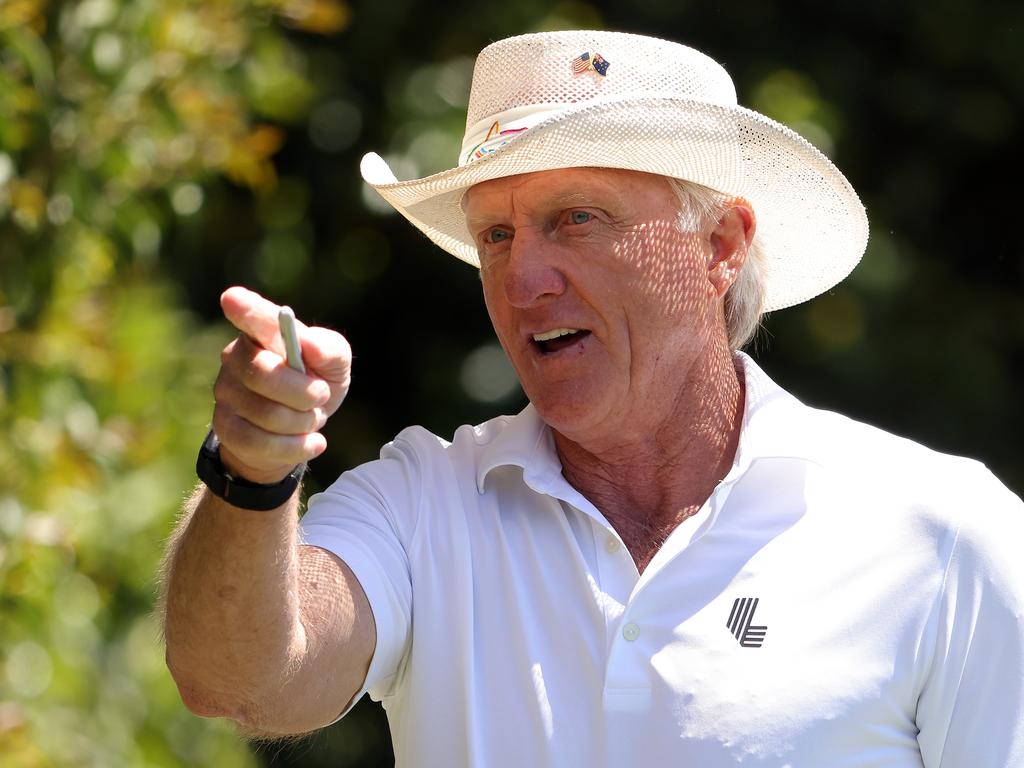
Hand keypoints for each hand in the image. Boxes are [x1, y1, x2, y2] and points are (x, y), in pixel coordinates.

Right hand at [211, 287, 350, 484]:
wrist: (300, 430)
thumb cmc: (316, 384)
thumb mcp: (335, 365)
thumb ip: (330, 349)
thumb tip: (310, 346)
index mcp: (263, 332)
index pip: (251, 316)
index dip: (244, 309)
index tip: (233, 300)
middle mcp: (236, 357)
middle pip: (264, 375)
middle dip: (305, 394)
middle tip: (321, 396)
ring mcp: (225, 392)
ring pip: (267, 415)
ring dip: (304, 422)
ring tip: (311, 419)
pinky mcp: (224, 427)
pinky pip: (261, 443)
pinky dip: (296, 447)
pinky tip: (312, 442)